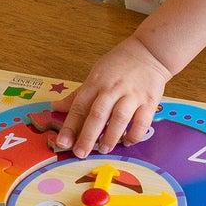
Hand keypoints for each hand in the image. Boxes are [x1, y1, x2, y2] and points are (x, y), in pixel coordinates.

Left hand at [55, 35, 171, 157]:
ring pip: (119, 118)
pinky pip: (142, 121)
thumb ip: (78, 94)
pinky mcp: (149, 101)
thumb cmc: (119, 65)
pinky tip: (127, 142)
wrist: (149, 52)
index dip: (70, 126)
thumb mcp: (95, 74)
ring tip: (104, 149)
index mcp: (96, 82)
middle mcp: (112, 89)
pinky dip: (134, 134)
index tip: (62, 142)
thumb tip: (56, 107)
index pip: (79, 106)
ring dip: (110, 136)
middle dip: (87, 136)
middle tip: (80, 153)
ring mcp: (132, 95)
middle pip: (97, 114)